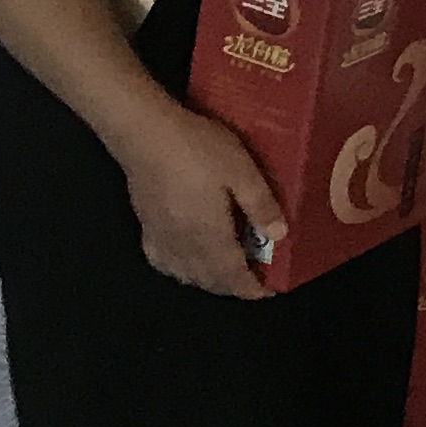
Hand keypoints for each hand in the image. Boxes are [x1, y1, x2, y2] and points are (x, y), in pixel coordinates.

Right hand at [109, 100, 285, 298]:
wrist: (145, 135)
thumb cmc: (198, 150)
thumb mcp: (241, 171)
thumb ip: (260, 204)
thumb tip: (280, 236)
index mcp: (209, 235)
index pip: (232, 275)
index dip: (251, 288)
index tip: (269, 291)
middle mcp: (183, 244)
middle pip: (208, 279)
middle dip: (232, 286)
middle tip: (253, 280)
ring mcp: (160, 236)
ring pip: (184, 273)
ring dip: (207, 280)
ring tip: (227, 272)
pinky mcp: (145, 224)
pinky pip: (162, 260)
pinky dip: (178, 269)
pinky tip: (185, 260)